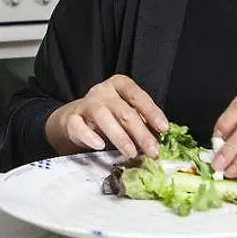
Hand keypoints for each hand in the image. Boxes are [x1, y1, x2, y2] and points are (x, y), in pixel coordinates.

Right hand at [45, 75, 169, 157]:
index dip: (151, 112)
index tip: (164, 128)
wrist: (76, 118)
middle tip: (153, 151)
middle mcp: (103, 91)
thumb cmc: (109, 114)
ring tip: (132, 153)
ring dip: (120, 137)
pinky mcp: (72, 119)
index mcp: (120, 85)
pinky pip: (79, 126)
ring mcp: (86, 104)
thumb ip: (141, 120)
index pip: (137, 95)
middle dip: (141, 133)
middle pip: (124, 111)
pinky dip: (90, 136)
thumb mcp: (126, 112)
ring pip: (103, 117)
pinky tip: (100, 146)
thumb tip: (160, 138)